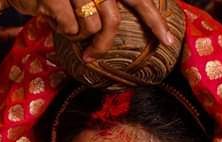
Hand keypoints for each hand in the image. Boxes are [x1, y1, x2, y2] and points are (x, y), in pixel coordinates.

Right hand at [4, 0, 173, 60]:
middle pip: (113, 20)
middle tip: (107, 55)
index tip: (168, 41)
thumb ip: (106, 5)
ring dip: (78, 35)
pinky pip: (70, 28)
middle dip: (109, 41)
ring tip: (65, 28)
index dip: (154, 20)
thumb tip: (126, 24)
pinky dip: (64, 30)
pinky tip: (53, 21)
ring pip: (92, 26)